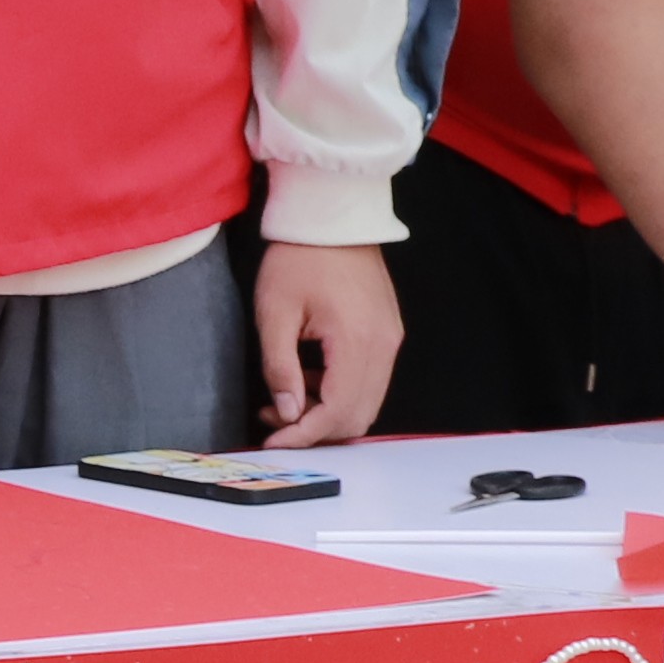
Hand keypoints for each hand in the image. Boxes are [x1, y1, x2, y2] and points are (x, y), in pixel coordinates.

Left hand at [254, 240, 403, 441]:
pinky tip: (305, 383)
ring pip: (365, 403)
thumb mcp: (275, 313)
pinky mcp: (387, 334)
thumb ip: (280, 368)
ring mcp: (390, 340)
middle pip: (358, 416)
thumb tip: (287, 413)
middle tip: (274, 424)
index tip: (273, 443)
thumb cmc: (298, 259)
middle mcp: (384, 346)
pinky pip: (369, 381)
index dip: (304, 435)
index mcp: (357, 341)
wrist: (332, 219)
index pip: (338, 411)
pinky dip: (339, 394)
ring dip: (326, 414)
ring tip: (283, 404)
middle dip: (316, 430)